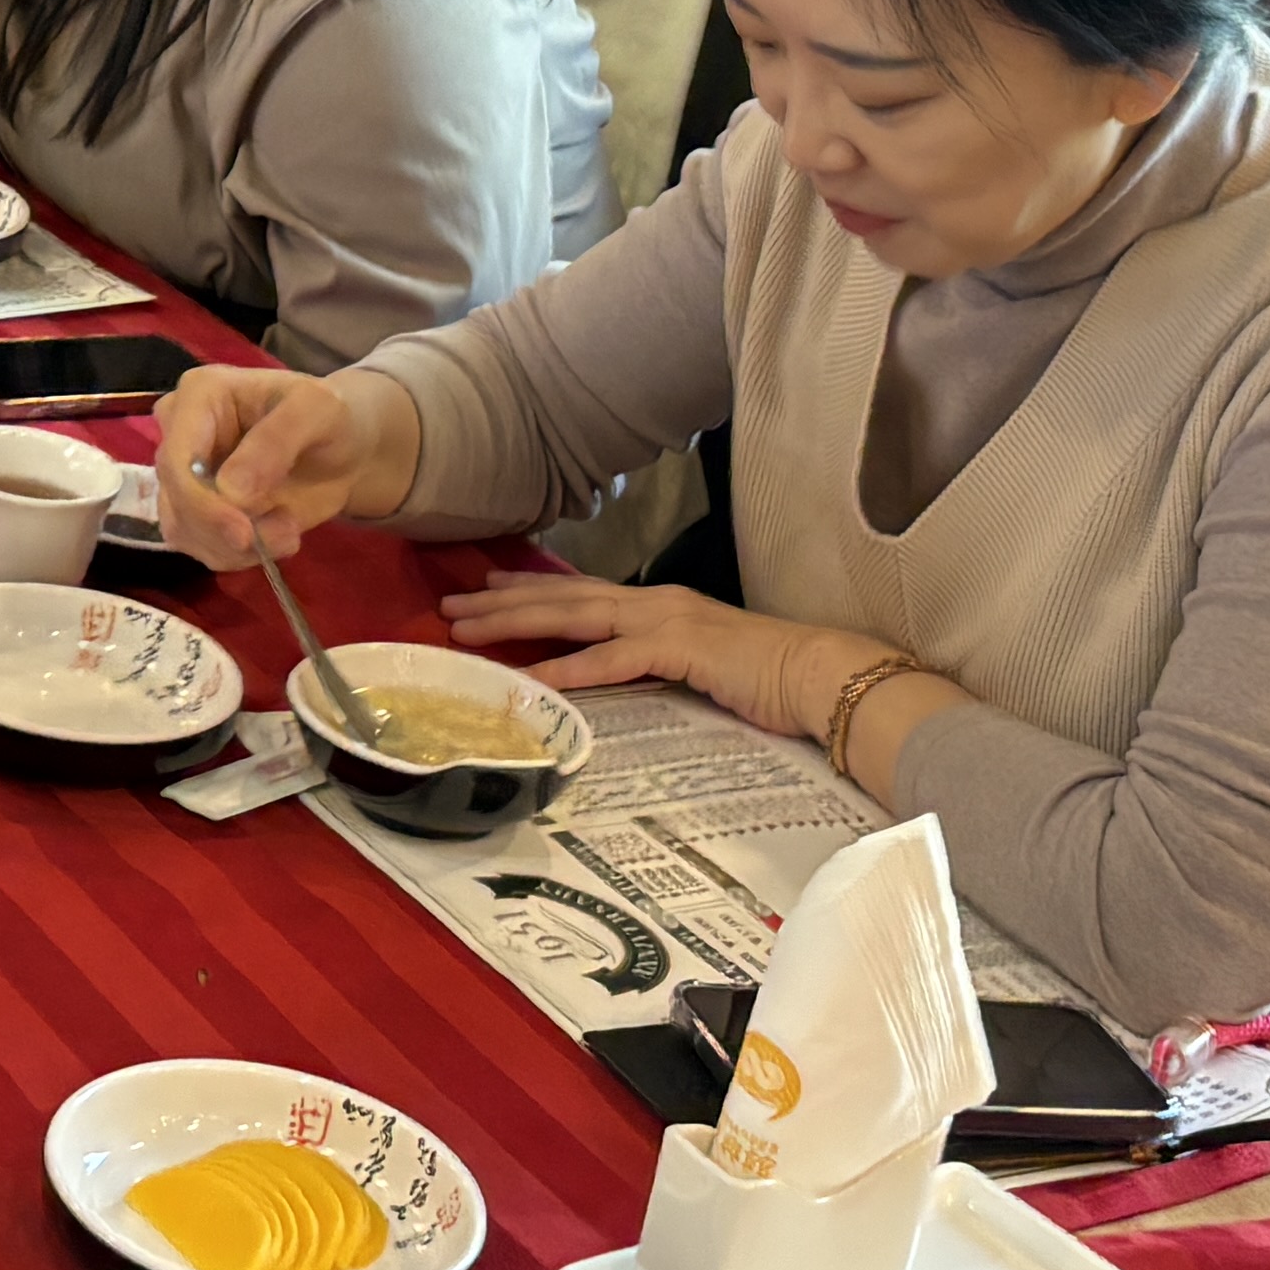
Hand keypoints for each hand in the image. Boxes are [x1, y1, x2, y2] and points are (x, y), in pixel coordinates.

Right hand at [158, 363, 407, 559]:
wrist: (339, 448)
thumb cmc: (326, 417)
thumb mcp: (317, 410)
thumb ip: (276, 440)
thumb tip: (230, 490)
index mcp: (199, 394)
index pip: (176, 458)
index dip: (202, 502)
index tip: (244, 534)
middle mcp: (179, 434)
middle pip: (174, 499)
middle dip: (226, 531)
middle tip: (286, 537)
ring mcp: (184, 476)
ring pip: (183, 530)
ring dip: (237, 548)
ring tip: (289, 531)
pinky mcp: (197, 511)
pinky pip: (202, 547)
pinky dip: (240, 556)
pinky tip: (276, 537)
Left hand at [440, 573, 873, 763]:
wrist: (819, 674)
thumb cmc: (765, 677)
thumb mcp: (697, 665)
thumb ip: (657, 665)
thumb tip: (621, 681)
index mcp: (657, 605)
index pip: (581, 592)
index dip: (530, 589)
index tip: (484, 589)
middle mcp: (654, 602)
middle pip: (564, 596)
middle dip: (503, 600)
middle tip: (449, 604)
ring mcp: (666, 620)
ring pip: (576, 616)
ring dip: (518, 623)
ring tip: (468, 629)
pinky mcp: (680, 648)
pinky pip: (613, 659)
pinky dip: (571, 667)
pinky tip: (534, 677)